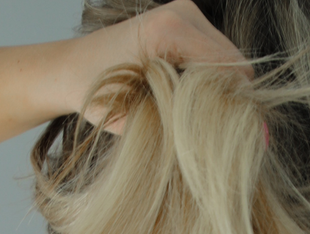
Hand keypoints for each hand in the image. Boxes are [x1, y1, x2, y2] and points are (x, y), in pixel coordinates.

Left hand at [64, 0, 253, 131]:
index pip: (228, 70)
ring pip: (228, 58)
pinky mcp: (182, 19)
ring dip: (221, 88)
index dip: (236, 107)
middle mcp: (180, 13)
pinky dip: (210, 78)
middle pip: (235, 62)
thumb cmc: (97, 95)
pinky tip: (193, 96)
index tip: (237, 139)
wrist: (72, 68)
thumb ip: (180, 127)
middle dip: (232, 98)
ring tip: (201, 114)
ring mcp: (183, 12)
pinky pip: (213, 53)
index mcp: (168, 32)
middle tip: (222, 132)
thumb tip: (224, 144)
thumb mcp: (138, 120)